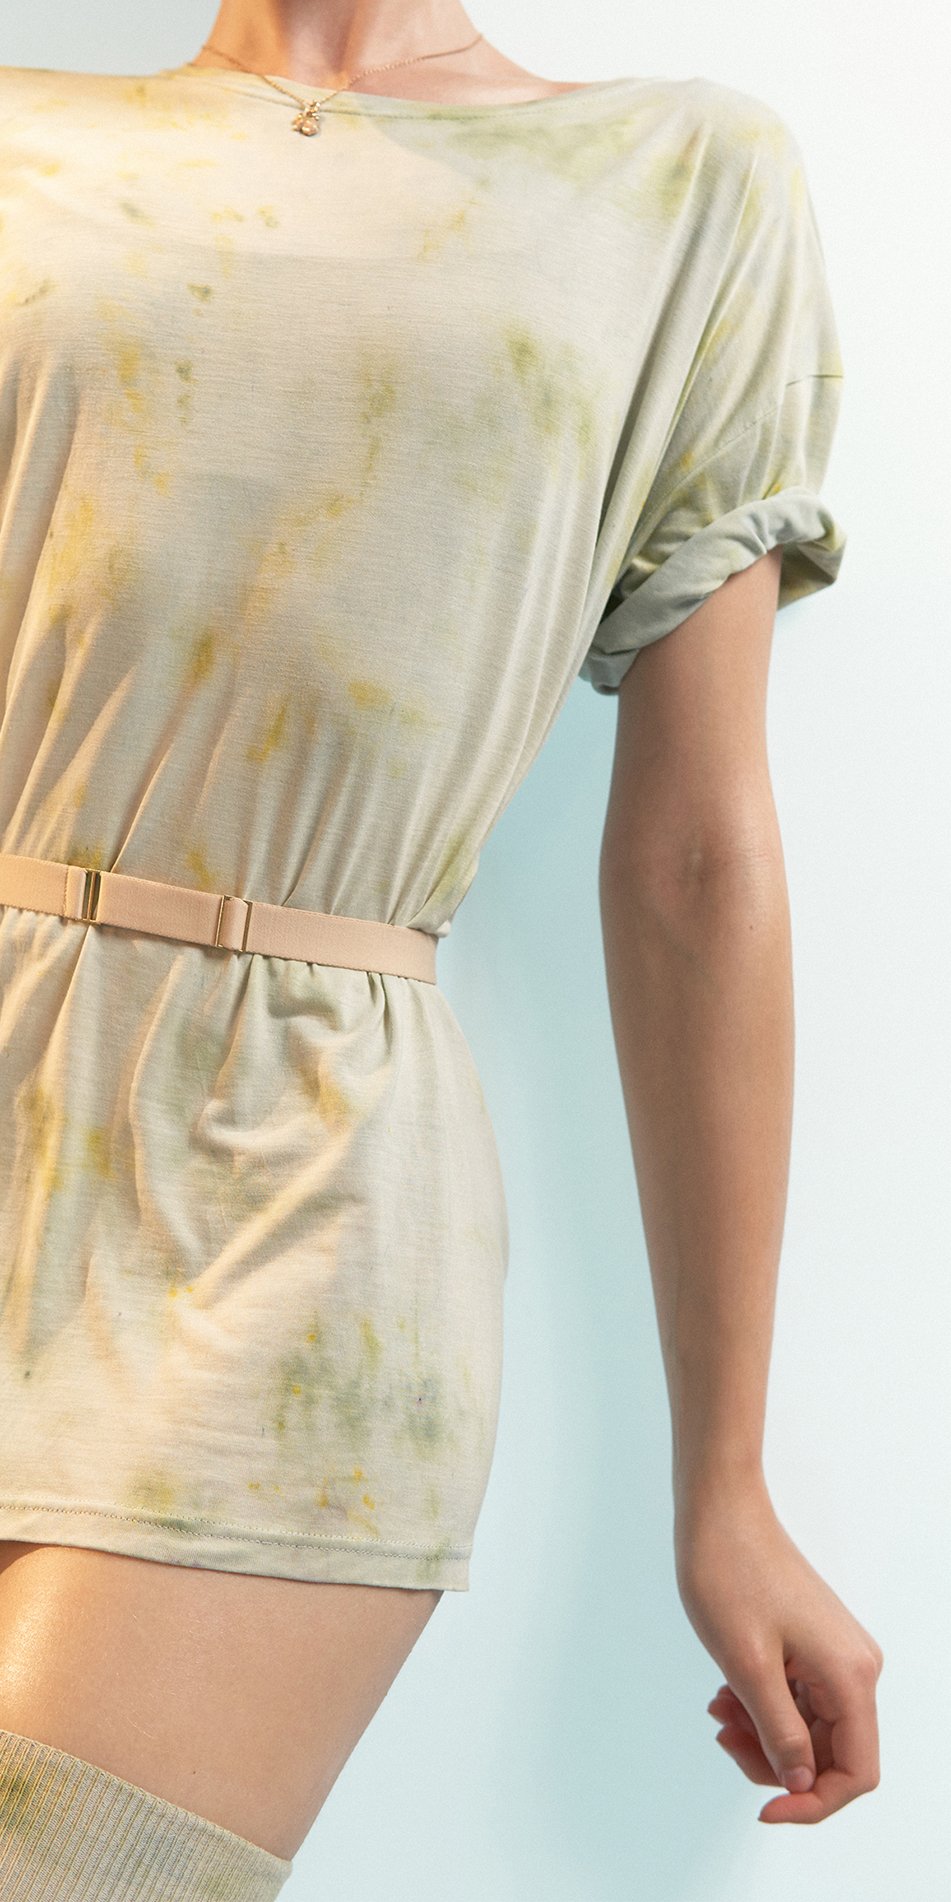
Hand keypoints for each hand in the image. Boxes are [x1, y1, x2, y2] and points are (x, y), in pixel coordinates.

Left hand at [674, 1484, 883, 1822]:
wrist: (719, 1509)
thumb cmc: (729, 1573)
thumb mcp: (746, 1666)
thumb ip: (778, 1731)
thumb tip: (802, 1781)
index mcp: (850, 1675)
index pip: (855, 1772)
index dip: (812, 1802)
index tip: (764, 1808)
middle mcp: (854, 1668)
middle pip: (831, 1754)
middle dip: (776, 1761)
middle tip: (724, 1736)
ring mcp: (835, 1655)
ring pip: (809, 1729)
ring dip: (763, 1734)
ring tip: (718, 1708)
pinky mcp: (813, 1644)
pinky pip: (797, 1699)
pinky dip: (762, 1707)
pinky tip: (725, 1693)